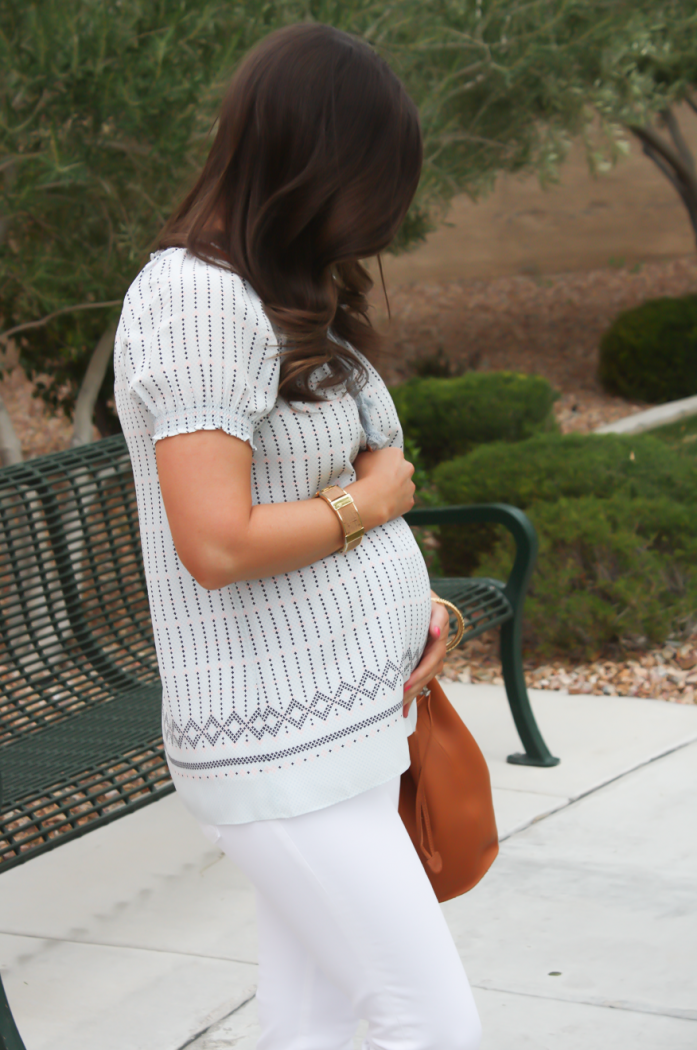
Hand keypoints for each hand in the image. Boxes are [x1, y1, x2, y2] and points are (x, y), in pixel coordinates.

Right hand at [349, 448, 414, 530]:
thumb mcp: (361, 457)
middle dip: (393, 475)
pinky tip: (387, 504)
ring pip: (404, 486)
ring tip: (382, 494)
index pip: (391, 456)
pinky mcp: (410, 501)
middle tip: (380, 482)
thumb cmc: (365, 475)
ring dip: (396, 489)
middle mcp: (408, 468)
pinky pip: (404, 501)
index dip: (382, 463)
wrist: (371, 499)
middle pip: (401, 470)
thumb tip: (369, 455)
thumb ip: (368, 454)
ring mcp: (410, 485)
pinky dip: (397, 502)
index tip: (375, 469)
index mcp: (396, 454)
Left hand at [402, 598, 448, 716]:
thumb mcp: (428, 601)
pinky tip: (402, 712)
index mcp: (439, 632)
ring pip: (424, 678)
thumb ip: (436, 616)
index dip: (422, 671)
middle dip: (414, 685)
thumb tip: (436, 632)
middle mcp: (438, 646)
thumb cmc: (419, 597)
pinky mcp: (422, 661)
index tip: (408, 683)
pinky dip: (411, 696)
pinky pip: (419, 680)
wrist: (417, 596)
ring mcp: (431, 655)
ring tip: (398, 707)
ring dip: (413, 693)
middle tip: (399, 697)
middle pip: (428, 671)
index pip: (433, 656)